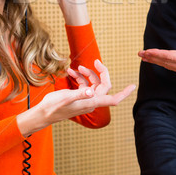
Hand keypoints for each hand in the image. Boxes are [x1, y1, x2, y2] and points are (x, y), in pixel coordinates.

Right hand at [17, 60, 135, 135]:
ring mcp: (85, 99)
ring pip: (93, 84)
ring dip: (87, 74)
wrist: (43, 114)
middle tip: (96, 61)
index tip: (132, 86)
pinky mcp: (79, 97)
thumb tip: (91, 90)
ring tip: (77, 68)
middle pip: (103, 85)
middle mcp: (91, 101)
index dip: (124, 93)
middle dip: (101, 73)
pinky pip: (84, 85)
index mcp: (91, 102)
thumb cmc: (53, 108)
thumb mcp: (65, 98)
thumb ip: (79, 94)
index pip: (113, 99)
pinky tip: (71, 73)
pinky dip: (79, 77)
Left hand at [138, 35, 175, 95]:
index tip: (146, 52)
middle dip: (152, 58)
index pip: (169, 56)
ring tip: (148, 58)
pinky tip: (164, 62)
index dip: (156, 54)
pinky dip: (168, 64)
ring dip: (159, 62)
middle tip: (141, 54)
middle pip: (166, 63)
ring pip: (170, 67)